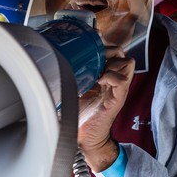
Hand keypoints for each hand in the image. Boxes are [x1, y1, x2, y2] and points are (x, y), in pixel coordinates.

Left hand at [77, 46, 134, 171]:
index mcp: (103, 75)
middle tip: (96, 58)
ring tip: (99, 71)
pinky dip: (112, 77)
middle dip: (109, 50)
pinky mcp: (118, 98)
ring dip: (113, 62)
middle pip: (121, 53)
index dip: (104, 43)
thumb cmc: (80, 116)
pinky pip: (123, 80)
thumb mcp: (73, 89)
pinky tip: (101, 81)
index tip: (94, 38)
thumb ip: (69, 76)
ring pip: (126, 63)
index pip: (112, 51)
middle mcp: (113, 80)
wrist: (86, 138)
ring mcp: (117, 89)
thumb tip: (50, 63)